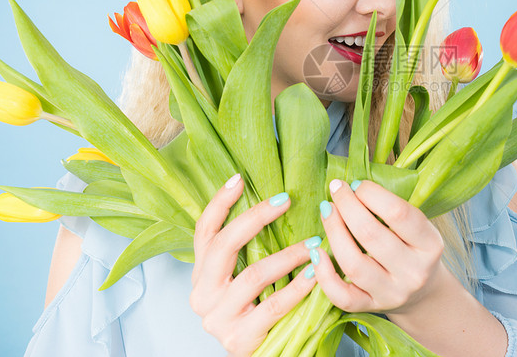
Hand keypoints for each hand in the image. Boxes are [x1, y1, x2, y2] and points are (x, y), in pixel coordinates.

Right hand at [189, 174, 316, 356]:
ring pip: (254, 274)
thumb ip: (249, 251)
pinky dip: (298, 286)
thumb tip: (275, 202)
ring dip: (289, 253)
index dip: (219, 204)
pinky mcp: (238, 339)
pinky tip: (315, 273)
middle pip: (224, 245)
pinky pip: (274, 304)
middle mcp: (202, 295)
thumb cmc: (258, 314)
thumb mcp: (246, 280)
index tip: (240, 179)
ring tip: (315, 242)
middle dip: (256, 217)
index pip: (203, 232)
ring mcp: (218, 319)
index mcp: (201, 276)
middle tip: (286, 200)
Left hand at [311, 179, 446, 313]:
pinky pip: (342, 296)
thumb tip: (352, 184)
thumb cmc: (414, 249)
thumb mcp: (418, 228)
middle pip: (371, 235)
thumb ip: (393, 207)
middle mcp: (413, 272)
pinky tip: (316, 251)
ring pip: (354, 264)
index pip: (398, 213)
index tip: (356, 184)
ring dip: (334, 232)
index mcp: (430, 245)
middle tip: (336, 190)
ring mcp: (391, 293)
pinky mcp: (370, 308)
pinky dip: (324, 274)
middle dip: (347, 206)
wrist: (423, 295)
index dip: (372, 193)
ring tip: (326, 210)